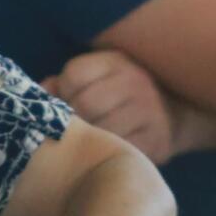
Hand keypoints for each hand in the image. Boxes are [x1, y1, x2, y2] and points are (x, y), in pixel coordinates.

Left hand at [42, 50, 173, 163]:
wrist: (179, 115)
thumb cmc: (125, 95)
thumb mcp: (100, 76)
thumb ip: (65, 82)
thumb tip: (37, 96)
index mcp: (117, 61)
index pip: (73, 75)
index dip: (63, 92)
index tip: (69, 102)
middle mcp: (136, 81)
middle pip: (84, 104)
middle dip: (74, 120)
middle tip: (76, 129)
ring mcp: (149, 112)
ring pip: (100, 131)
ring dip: (90, 140)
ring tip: (90, 142)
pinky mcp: (156, 141)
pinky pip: (118, 150)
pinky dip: (108, 154)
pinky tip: (108, 152)